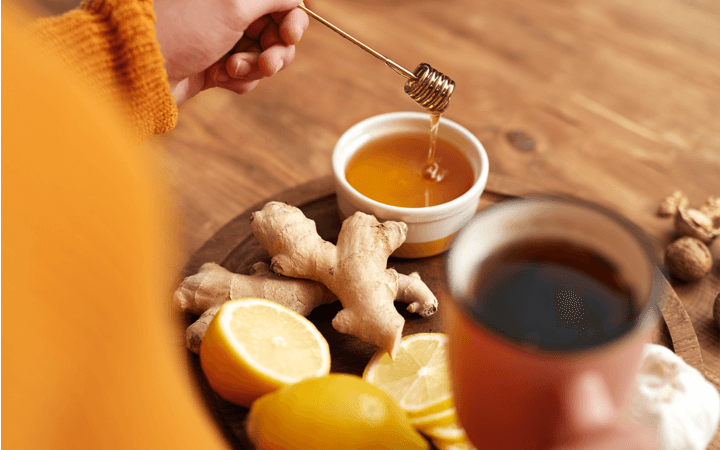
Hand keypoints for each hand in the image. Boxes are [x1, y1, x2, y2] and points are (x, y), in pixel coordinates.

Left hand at [153, 0, 308, 104]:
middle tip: (267, 65)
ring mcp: (221, 36)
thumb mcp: (235, 3)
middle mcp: (227, 7)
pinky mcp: (215, 63)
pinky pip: (246, 73)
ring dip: (255, 66)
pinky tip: (218, 78)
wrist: (140, 68)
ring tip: (231, 70)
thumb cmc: (183, 28)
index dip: (292, 17)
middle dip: (276, 50)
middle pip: (276, 28)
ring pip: (263, 54)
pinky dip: (238, 79)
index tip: (289, 35)